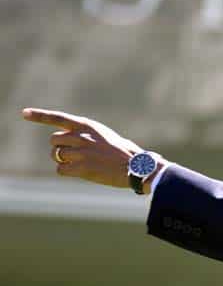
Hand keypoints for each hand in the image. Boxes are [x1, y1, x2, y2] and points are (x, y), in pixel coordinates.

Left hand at [22, 107, 146, 188]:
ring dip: (64, 160)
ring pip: (56, 155)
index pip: (58, 118)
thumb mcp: (105, 136)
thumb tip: (65, 141)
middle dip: (60, 147)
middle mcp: (82, 136)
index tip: (24, 113)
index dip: (39, 115)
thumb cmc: (124, 152)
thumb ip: (85, 135)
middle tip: (73, 154)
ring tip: (82, 163)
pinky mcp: (81, 168)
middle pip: (54, 140)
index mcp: (88, 126)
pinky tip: (83, 172)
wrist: (136, 167)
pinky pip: (61, 170)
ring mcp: (81, 152)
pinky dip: (68, 172)